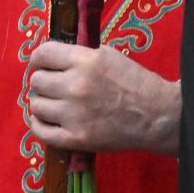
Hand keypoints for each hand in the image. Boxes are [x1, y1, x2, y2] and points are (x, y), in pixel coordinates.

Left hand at [27, 42, 178, 155]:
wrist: (157, 116)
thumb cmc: (136, 83)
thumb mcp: (109, 55)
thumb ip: (80, 55)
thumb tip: (54, 59)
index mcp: (85, 61)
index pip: (43, 54)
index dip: (38, 59)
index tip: (41, 65)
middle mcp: (75, 86)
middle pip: (36, 81)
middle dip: (42, 81)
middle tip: (52, 86)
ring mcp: (74, 115)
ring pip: (36, 106)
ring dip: (42, 103)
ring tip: (53, 104)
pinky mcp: (76, 139)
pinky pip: (41, 132)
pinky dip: (39, 125)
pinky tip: (46, 121)